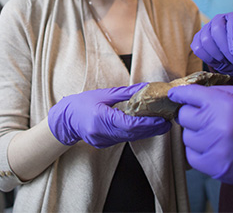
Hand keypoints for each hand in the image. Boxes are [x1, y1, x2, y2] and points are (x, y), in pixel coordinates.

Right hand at [48, 83, 171, 148]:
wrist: (65, 119)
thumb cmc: (82, 103)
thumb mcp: (103, 94)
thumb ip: (124, 93)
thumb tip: (144, 88)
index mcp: (100, 118)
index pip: (128, 124)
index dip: (147, 123)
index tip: (161, 120)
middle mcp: (102, 132)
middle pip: (132, 133)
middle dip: (151, 129)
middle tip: (167, 123)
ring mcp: (102, 141)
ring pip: (129, 137)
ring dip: (146, 131)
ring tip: (161, 124)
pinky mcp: (104, 144)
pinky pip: (123, 138)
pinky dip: (136, 133)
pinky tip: (145, 127)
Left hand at [167, 84, 232, 186]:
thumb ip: (220, 91)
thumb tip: (196, 91)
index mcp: (224, 104)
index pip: (189, 95)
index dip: (179, 94)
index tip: (174, 95)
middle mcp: (216, 125)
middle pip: (184, 116)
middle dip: (191, 114)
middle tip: (203, 116)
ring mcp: (214, 148)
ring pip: (187, 137)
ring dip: (196, 133)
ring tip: (213, 133)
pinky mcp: (215, 167)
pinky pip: (192, 156)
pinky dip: (197, 151)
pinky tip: (211, 147)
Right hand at [191, 12, 232, 74]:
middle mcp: (219, 19)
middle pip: (216, 30)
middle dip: (225, 49)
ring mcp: (206, 28)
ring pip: (205, 40)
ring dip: (217, 55)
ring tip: (227, 61)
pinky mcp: (198, 39)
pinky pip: (198, 48)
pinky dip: (208, 58)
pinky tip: (217, 61)